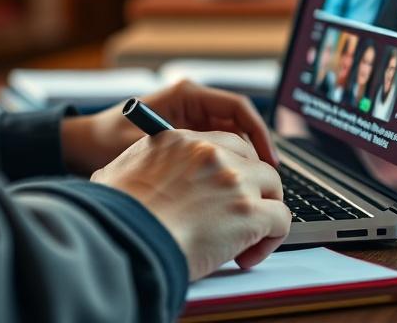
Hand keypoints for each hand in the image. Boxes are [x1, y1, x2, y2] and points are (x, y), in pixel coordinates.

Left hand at [61, 80, 278, 176]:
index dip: (259, 136)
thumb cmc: (107, 140)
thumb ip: (180, 153)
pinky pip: (216, 152)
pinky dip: (225, 172)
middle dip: (255, 156)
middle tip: (265, 186)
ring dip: (241, 167)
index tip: (269, 164)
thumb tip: (220, 167)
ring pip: (231, 142)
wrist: (82, 144)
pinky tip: (225, 195)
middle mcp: (192, 104)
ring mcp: (190, 120)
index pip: (238, 109)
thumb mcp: (147, 146)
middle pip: (240, 128)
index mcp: (187, 95)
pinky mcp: (186, 137)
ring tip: (249, 195)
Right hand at [91, 129, 290, 279]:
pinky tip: (246, 256)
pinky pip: (281, 220)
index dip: (231, 167)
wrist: (126, 237)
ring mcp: (234, 180)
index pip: (224, 143)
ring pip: (273, 187)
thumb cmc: (115, 213)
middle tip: (238, 214)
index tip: (227, 189)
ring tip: (246, 239)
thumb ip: (139, 165)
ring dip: (265, 212)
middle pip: (253, 161)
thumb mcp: (118, 172)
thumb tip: (134, 177)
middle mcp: (211, 153)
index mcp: (180, 141)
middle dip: (252, 188)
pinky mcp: (249, 211)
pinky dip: (271, 240)